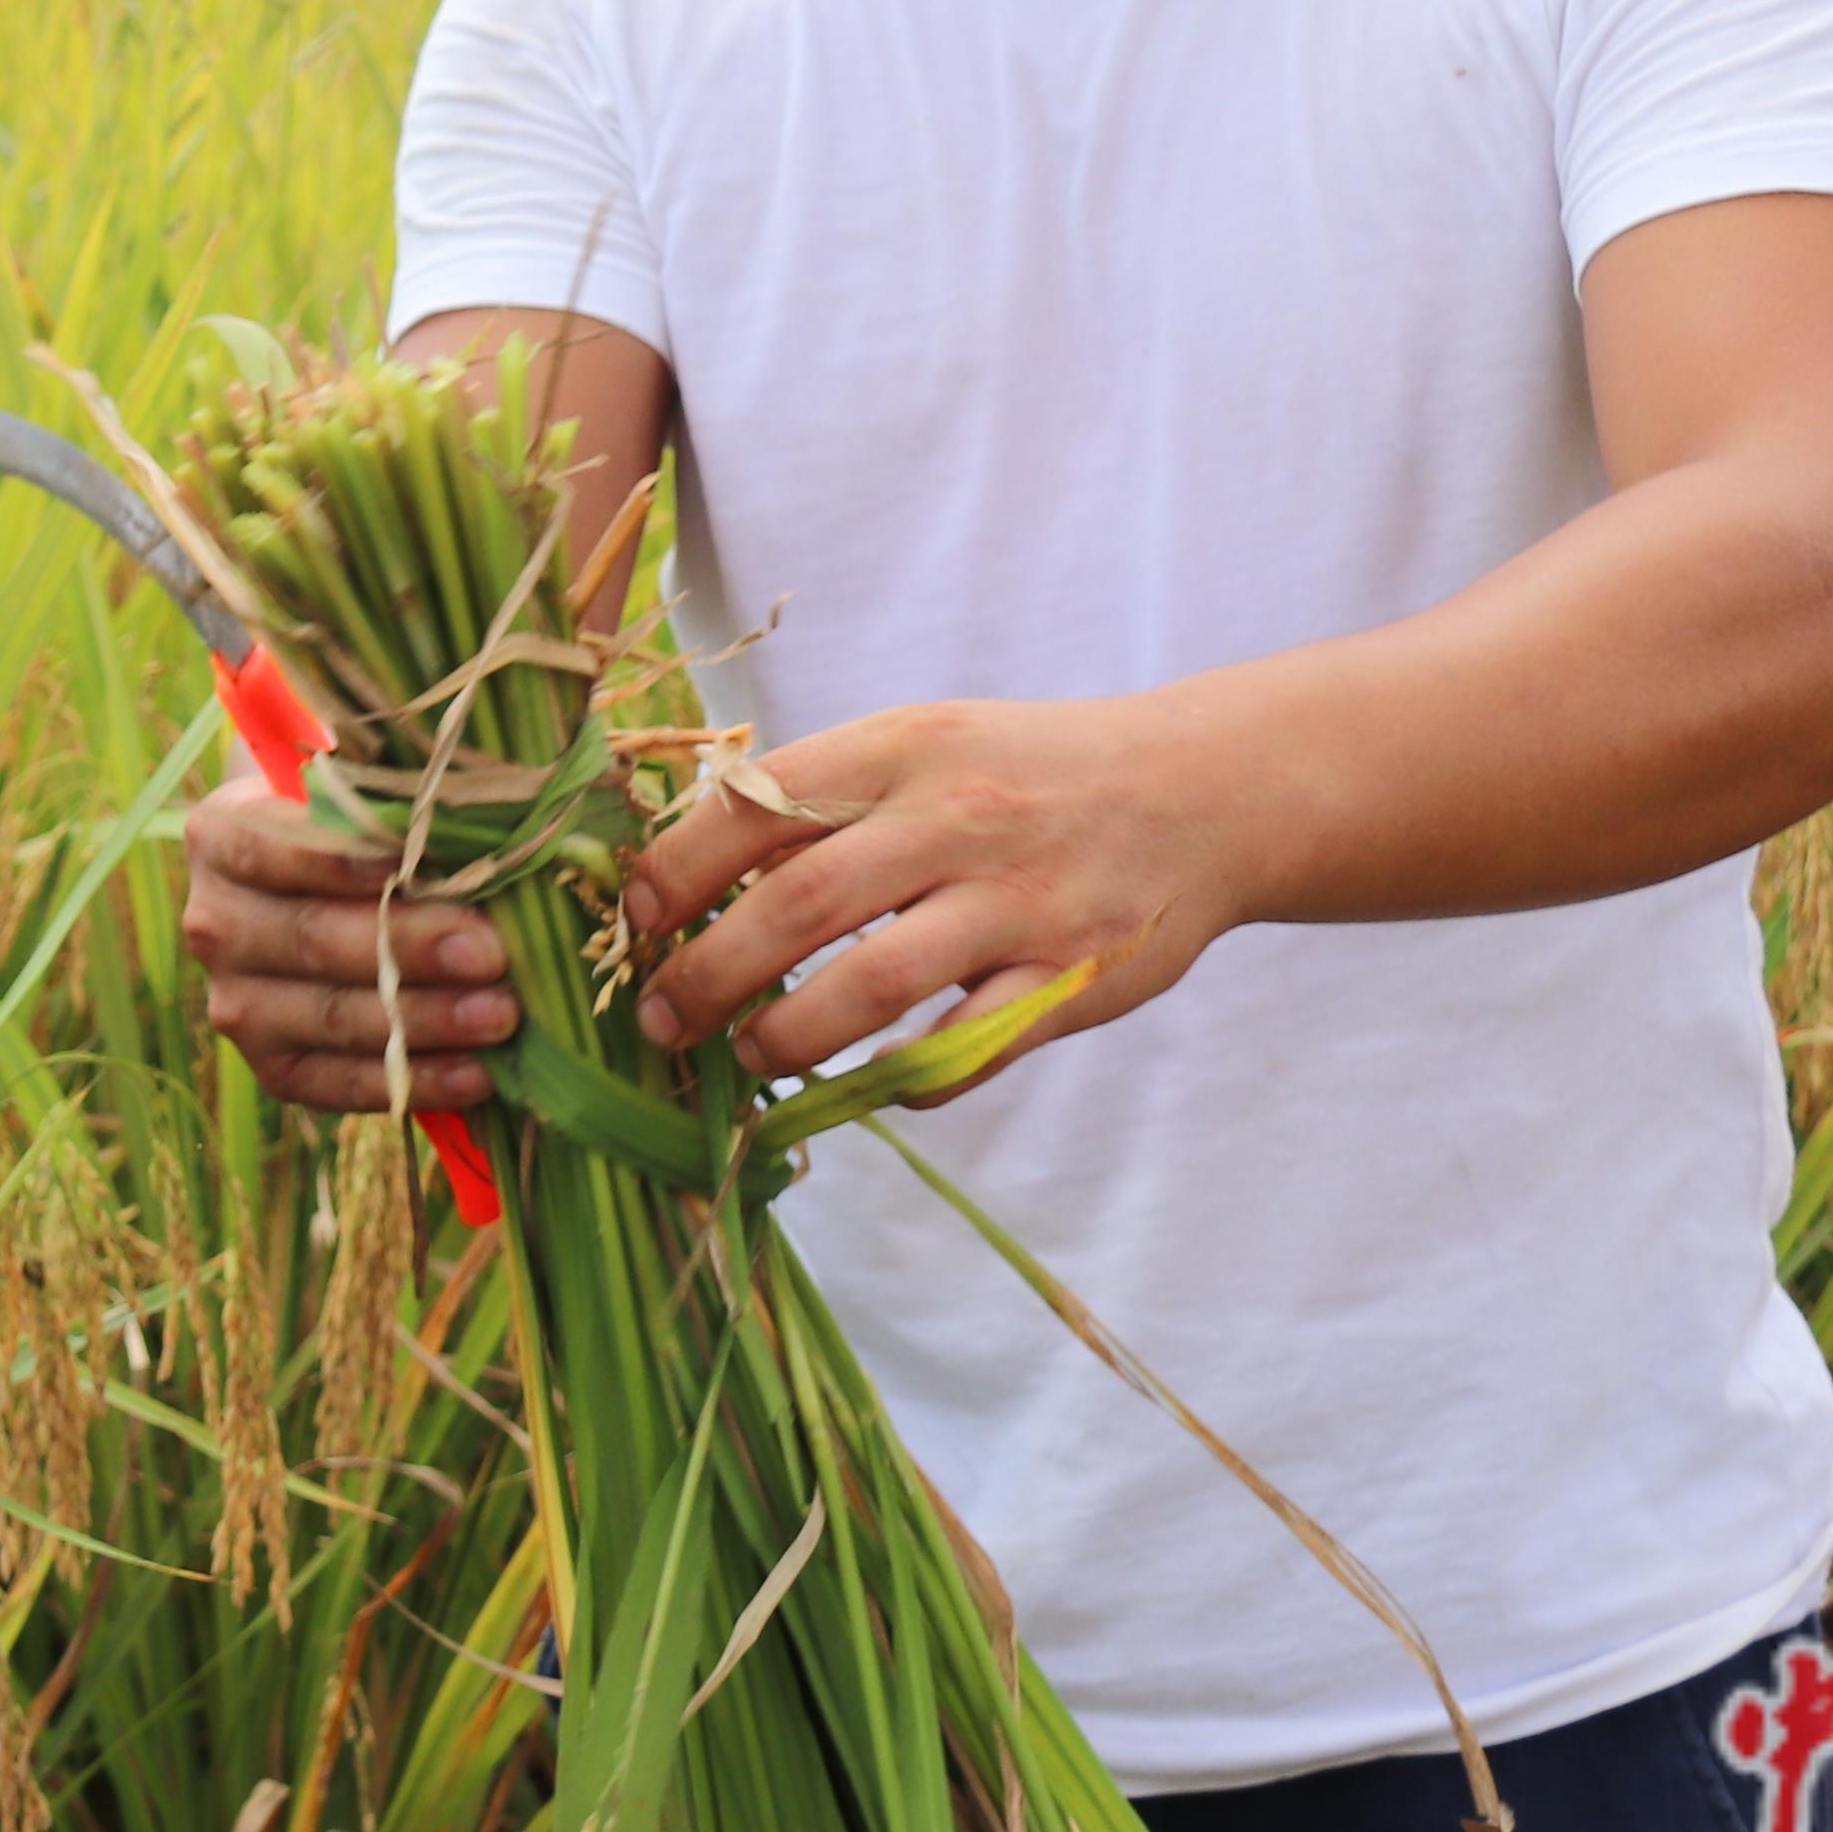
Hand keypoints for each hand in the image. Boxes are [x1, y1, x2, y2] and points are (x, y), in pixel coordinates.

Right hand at [180, 766, 519, 1112]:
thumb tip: (465, 834)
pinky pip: (340, 1084)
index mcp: (220, 839)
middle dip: (408, 948)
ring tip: (499, 1015)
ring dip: (425, 1020)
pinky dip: (413, 1081)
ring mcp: (236, 1004)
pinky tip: (475, 1074)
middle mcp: (215, 924)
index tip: (412, 865)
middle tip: (489, 953)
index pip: (271, 849)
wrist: (321, 899)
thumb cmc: (359, 833)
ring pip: (331, 1016)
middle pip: (311, 937)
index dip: (341, 860)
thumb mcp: (359, 802)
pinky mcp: (272, 1069)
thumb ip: (394, 812)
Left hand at [621, 699, 1260, 1094]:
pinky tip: (866, 1087)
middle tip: (661, 1020)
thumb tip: (684, 867)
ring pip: (872, 987)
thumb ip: (822, 799)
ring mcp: (1018, 903)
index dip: (674, 870)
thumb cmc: (1025, 772)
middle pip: (797, 906)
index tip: (633, 921)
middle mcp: (956, 819)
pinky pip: (966, 1048)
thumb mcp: (923, 745)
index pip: (754, 805)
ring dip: (787, 1038)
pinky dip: (903, 1080)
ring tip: (746, 1059)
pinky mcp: (1071, 978)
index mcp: (901, 749)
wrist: (1199, 790)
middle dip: (707, 974)